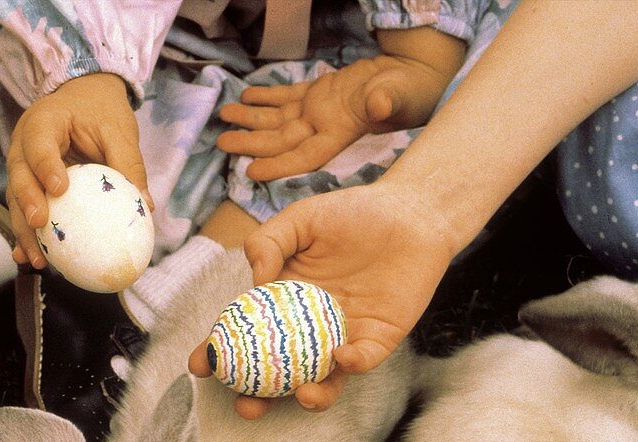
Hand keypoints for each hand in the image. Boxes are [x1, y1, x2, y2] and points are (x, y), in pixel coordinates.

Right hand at [6, 72, 151, 266]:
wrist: (84, 96)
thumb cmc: (101, 110)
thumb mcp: (119, 130)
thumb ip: (128, 163)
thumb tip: (145, 207)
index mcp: (44, 120)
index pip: (39, 142)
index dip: (45, 165)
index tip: (59, 189)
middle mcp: (23, 143)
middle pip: (18, 175)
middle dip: (27, 203)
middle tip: (41, 225)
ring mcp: (21, 165)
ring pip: (15, 199)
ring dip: (24, 230)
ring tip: (35, 258)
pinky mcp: (27, 184)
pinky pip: (23, 210)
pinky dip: (26, 235)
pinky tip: (31, 258)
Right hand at [189, 179, 457, 415]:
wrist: (409, 213)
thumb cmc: (351, 214)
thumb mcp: (299, 220)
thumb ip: (267, 243)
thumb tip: (255, 281)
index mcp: (281, 304)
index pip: (243, 335)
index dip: (219, 354)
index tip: (200, 365)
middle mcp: (308, 330)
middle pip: (277, 374)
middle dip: (258, 397)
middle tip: (245, 405)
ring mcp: (342, 339)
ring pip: (322, 382)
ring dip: (310, 397)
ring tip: (301, 396)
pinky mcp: (378, 341)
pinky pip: (362, 362)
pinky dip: (351, 365)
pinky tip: (341, 357)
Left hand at [217, 53, 455, 181]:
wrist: (416, 74)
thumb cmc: (412, 88)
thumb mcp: (401, 94)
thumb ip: (387, 101)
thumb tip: (377, 102)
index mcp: (341, 134)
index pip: (304, 155)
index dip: (277, 164)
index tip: (250, 170)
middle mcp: (324, 126)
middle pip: (282, 139)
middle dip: (252, 141)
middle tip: (222, 142)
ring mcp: (319, 110)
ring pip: (278, 119)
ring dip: (251, 119)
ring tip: (224, 115)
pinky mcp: (319, 93)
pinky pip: (287, 96)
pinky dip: (266, 96)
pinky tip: (246, 95)